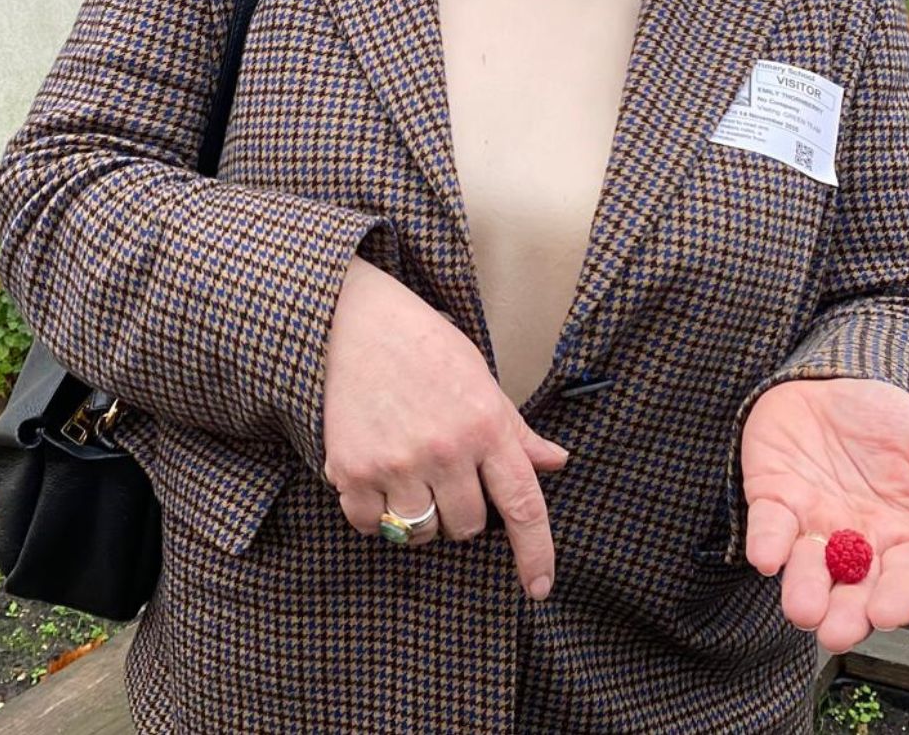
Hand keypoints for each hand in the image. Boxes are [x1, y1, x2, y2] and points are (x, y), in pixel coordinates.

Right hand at [321, 258, 567, 597]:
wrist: (352, 320)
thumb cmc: (424, 345)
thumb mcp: (481, 378)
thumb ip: (516, 430)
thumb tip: (556, 462)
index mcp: (485, 426)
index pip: (523, 506)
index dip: (536, 553)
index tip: (539, 588)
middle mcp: (445, 450)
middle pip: (467, 527)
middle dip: (462, 512)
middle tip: (445, 473)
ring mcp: (397, 462)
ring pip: (421, 531)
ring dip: (421, 516)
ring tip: (410, 472)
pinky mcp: (352, 470)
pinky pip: (372, 525)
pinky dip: (375, 513)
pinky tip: (376, 475)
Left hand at [740, 378, 908, 652]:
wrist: (832, 384)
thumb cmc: (888, 419)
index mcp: (908, 536)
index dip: (900, 600)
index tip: (886, 613)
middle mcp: (860, 543)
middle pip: (855, 591)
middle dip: (845, 615)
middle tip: (836, 632)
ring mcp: (814, 527)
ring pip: (809, 571)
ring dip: (804, 590)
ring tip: (803, 608)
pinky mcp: (774, 504)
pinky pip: (769, 529)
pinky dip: (766, 544)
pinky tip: (767, 555)